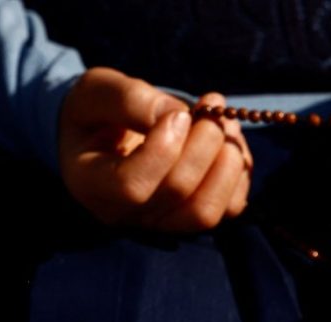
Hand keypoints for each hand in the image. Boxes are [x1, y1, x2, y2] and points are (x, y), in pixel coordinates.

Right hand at [58, 67, 251, 231]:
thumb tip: (177, 115)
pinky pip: (228, 208)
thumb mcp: (98, 91)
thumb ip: (129, 99)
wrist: (103, 134)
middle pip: (176, 191)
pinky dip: (238, 173)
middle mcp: (124, 213)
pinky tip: (227, 143)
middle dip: (205, 141)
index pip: (131, 186)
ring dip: (227, 160)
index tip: (178, 113)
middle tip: (210, 102)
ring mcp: (159, 221)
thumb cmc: (96, 111)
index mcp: (91, 183)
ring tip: (224, 122)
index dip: (163, 148)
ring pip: (206, 212)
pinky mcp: (189, 218)